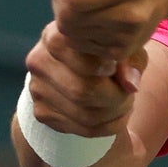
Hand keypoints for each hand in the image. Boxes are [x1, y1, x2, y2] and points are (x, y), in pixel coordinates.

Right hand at [24, 21, 147, 136]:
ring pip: (86, 116)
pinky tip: (114, 114)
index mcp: (57, 36)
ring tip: (125, 103)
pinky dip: (108, 127)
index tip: (120, 69)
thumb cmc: (102, 49)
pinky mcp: (41, 112)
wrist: (72, 61)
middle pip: (84, 92)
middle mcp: (40, 61)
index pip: (87, 62)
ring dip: (116, 115)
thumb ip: (130, 59)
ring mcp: (37, 89)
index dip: (113, 71)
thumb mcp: (120, 45)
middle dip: (117, 98)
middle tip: (129, 93)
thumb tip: (130, 86)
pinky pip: (82, 130)